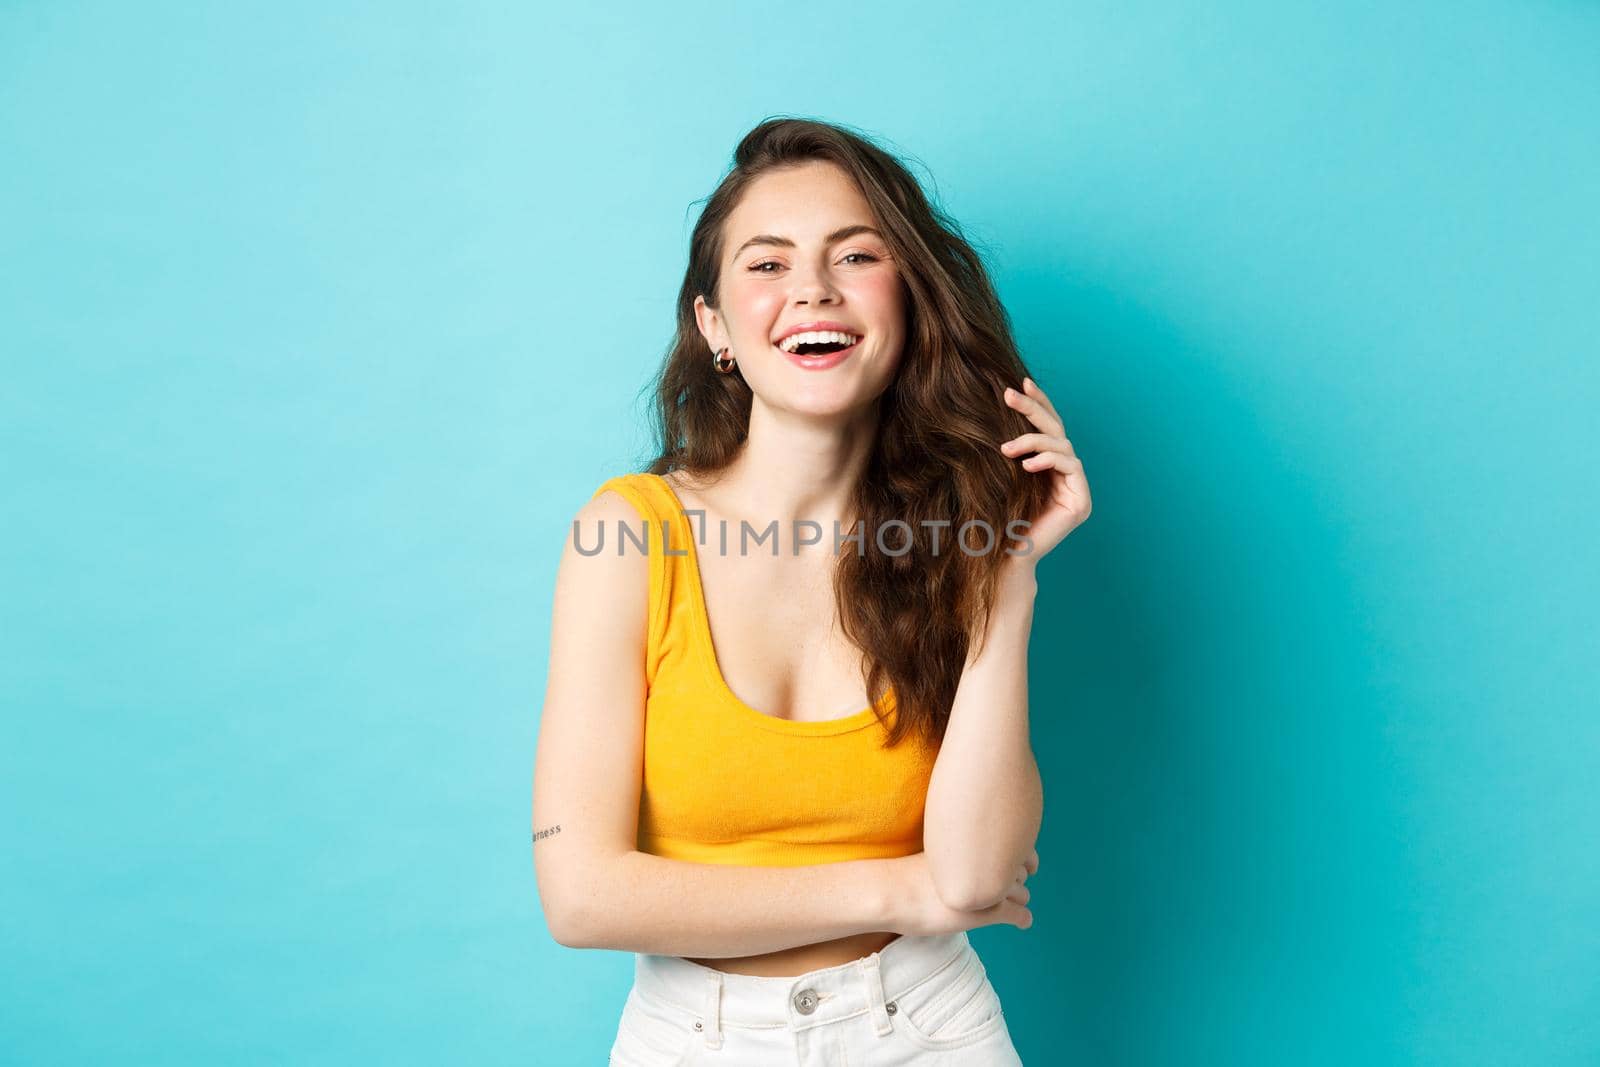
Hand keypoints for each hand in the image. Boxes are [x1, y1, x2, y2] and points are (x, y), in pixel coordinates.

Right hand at [883, 848, 1038, 934]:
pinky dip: (1023, 919)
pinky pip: (1019, 915)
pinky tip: (1022, 922)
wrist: (891, 893)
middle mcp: (985, 862)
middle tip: (1005, 888)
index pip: (1011, 846)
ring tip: (1012, 905)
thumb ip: (955, 855)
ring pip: (1022, 893)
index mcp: (973, 845)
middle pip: (1018, 870)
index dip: (1013, 857)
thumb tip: (964, 858)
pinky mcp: (987, 912)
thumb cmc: (905, 875)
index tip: (1005, 866)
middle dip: (1015, 879)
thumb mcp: (937, 857)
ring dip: (1019, 899)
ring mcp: (988, 888)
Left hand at [998, 377, 1091, 563]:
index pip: (1047, 428)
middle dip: (1034, 408)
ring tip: (1006, 449)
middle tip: (1010, 393)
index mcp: (1049, 467)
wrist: (1004, 557)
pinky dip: (1049, 460)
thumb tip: (996, 408)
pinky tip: (1027, 465)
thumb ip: (1008, 450)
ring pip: (1063, 446)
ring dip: (1034, 440)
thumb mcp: (1000, 475)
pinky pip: (1070, 467)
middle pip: (1057, 430)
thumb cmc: (996, 518)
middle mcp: (1067, 475)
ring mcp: (1077, 488)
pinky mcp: (1081, 502)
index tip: (1018, 384)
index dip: (1037, 404)